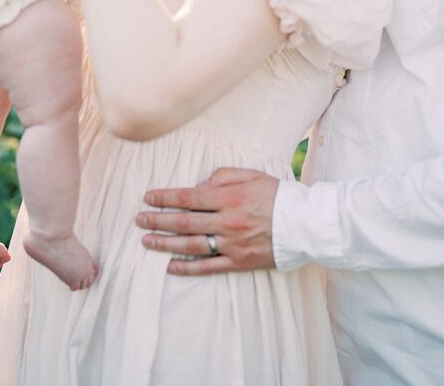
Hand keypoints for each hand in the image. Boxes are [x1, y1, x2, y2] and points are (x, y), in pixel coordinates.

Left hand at [136, 168, 278, 275]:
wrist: (304, 225)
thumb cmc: (277, 195)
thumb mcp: (252, 175)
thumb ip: (223, 176)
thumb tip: (199, 186)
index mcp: (229, 198)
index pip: (188, 197)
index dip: (165, 197)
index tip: (148, 197)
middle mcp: (227, 222)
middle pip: (184, 222)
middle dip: (158, 220)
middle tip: (139, 220)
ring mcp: (232, 244)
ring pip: (191, 246)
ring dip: (166, 243)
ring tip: (146, 241)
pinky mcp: (239, 262)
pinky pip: (208, 267)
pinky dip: (187, 268)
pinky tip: (170, 266)